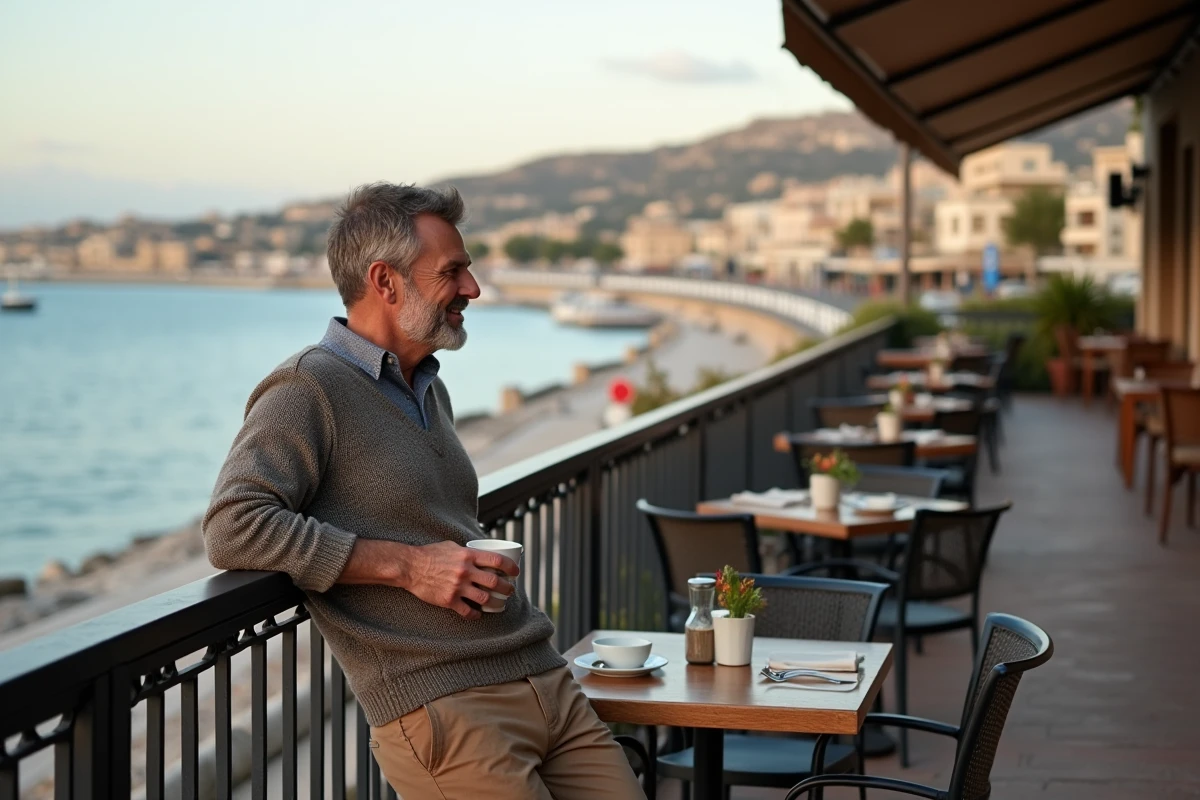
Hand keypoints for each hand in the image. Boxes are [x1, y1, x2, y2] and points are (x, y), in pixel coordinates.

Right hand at [339, 538, 517, 618]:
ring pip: (485, 599)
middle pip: (495, 582)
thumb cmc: (430, 554)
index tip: (516, 573)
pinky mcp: (449, 600)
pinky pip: (468, 612)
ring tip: (499, 604)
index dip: (511, 567)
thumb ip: (468, 551)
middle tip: (510, 591)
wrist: (410, 567)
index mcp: (468, 555)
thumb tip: (481, 554)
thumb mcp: (452, 546)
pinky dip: (476, 615)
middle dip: (507, 588)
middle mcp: (466, 571)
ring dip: (496, 603)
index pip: (497, 561)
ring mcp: (458, 587)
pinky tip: (478, 615)